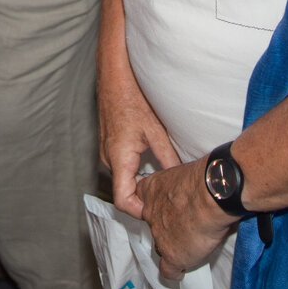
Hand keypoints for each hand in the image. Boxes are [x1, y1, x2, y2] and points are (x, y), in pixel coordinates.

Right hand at [99, 48, 178, 219]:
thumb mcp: (156, 131)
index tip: (157, 212)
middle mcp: (108, 159)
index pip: (123, 201)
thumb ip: (167, 158)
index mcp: (118, 159)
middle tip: (166, 199)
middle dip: (143, 199)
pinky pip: (121, 166)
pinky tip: (151, 165)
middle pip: (124, 191)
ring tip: (162, 183)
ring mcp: (106, 152)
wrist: (113, 77)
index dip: (140, 212)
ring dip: (140, 183)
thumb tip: (181, 179)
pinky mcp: (108, 145)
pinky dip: (135, 171)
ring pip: (123, 178)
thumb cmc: (132, 99)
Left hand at [136, 157, 238, 283]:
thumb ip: (184, 184)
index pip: (142, 199)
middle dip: (166, 226)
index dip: (154, 205)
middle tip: (183, 226)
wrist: (211, 194)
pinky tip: (181, 269)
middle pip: (153, 224)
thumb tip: (196, 189)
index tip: (165, 208)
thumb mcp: (186, 173)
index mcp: (152, 189)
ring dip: (173, 245)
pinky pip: (168, 269)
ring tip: (187, 245)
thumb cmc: (204, 178)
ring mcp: (159, 235)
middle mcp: (151, 213)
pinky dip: (175, 270)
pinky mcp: (172, 254)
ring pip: (161, 245)